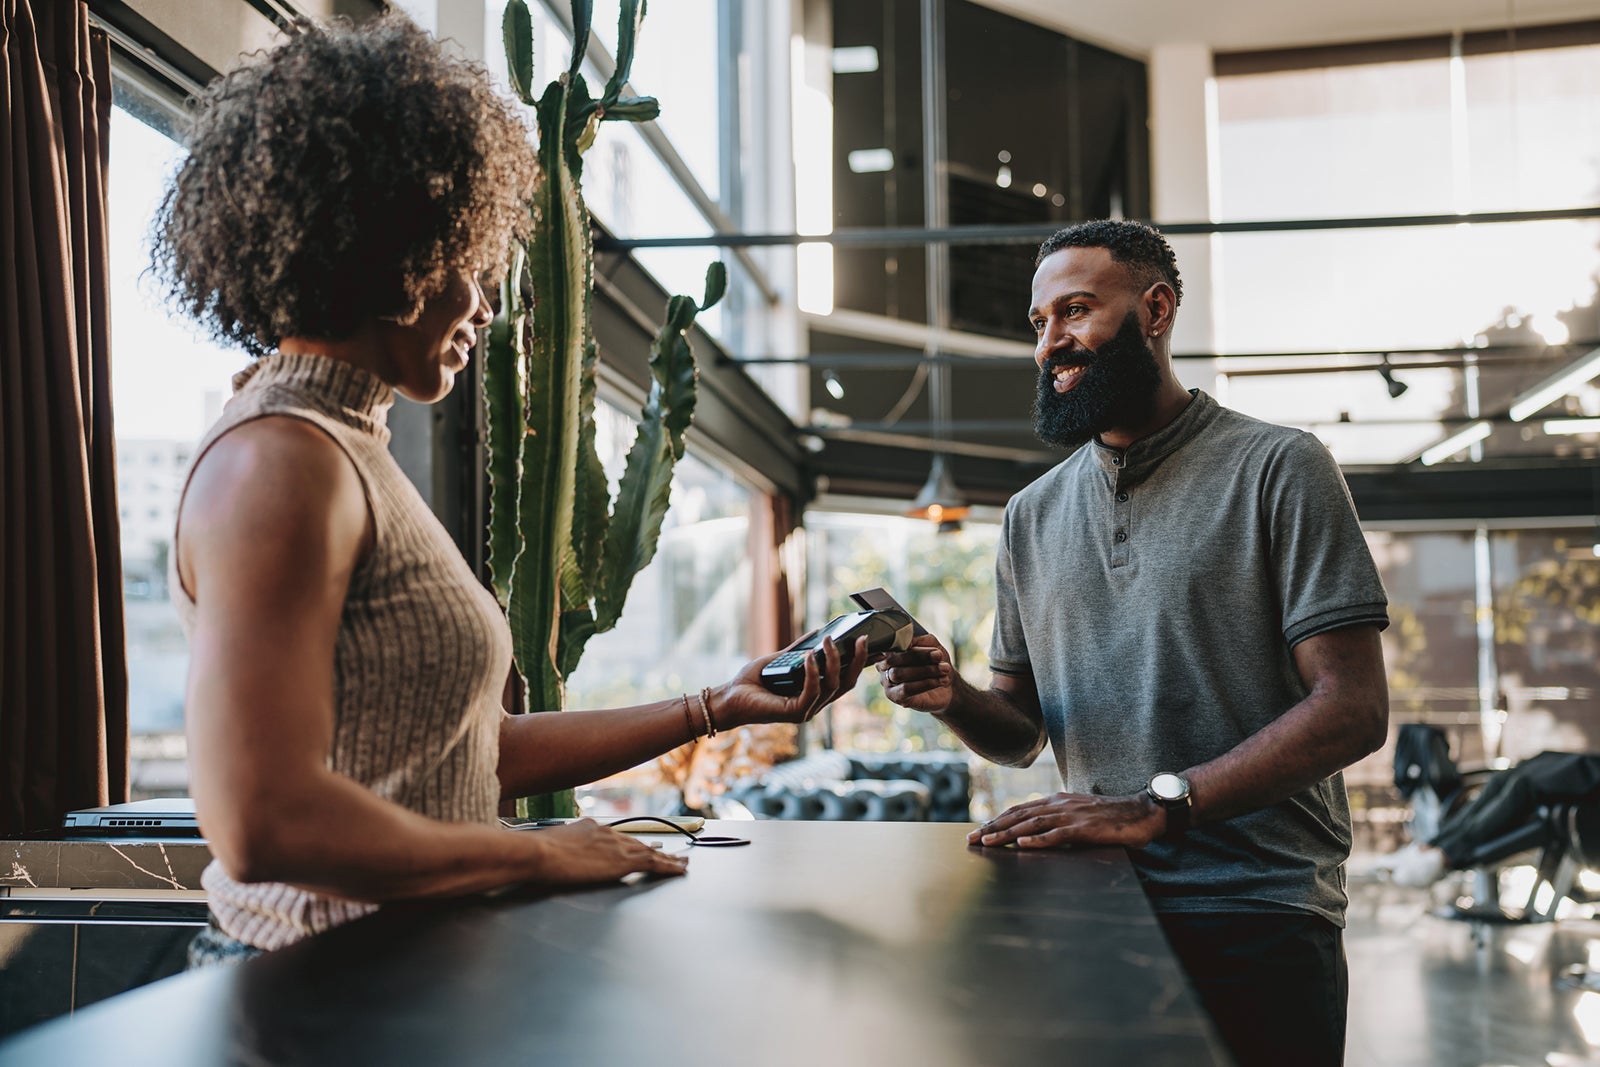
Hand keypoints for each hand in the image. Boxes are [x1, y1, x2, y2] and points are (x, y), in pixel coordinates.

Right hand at [529, 819, 688, 882]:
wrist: (538, 852)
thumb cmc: (534, 852)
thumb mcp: (550, 845)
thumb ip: (560, 848)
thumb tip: (555, 854)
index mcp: (589, 827)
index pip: (617, 837)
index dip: (633, 843)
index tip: (642, 845)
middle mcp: (606, 833)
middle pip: (636, 842)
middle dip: (654, 849)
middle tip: (671, 854)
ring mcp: (616, 845)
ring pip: (650, 852)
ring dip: (668, 858)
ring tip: (682, 864)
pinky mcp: (622, 861)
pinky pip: (653, 863)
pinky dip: (668, 866)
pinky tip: (678, 870)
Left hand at [715, 635, 869, 726]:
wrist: (729, 697)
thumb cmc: (753, 681)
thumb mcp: (781, 659)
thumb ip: (799, 649)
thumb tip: (818, 631)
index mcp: (815, 693)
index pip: (844, 679)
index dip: (859, 664)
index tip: (871, 645)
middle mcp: (815, 704)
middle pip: (846, 684)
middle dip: (856, 661)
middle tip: (860, 638)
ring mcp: (807, 710)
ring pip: (832, 686)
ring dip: (833, 661)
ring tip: (828, 640)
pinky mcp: (795, 713)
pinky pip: (812, 691)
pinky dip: (813, 672)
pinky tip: (809, 656)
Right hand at [877, 633, 954, 713]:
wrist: (948, 685)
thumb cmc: (936, 663)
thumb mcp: (933, 646)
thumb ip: (921, 641)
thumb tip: (908, 643)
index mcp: (890, 650)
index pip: (892, 645)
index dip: (909, 645)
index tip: (929, 647)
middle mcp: (884, 666)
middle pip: (894, 659)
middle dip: (919, 657)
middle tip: (939, 656)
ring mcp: (888, 683)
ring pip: (899, 674)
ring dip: (925, 670)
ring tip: (944, 669)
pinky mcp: (896, 697)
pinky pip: (906, 689)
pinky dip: (925, 683)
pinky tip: (940, 681)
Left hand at [968, 792, 1166, 849]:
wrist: (1142, 812)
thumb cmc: (1111, 817)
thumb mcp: (1078, 814)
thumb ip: (1057, 820)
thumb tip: (1034, 833)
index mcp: (1057, 801)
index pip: (1019, 811)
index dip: (997, 821)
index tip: (978, 832)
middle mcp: (1059, 805)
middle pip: (1019, 816)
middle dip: (993, 828)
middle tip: (972, 840)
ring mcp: (1071, 816)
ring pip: (1032, 825)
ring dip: (1007, 834)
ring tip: (988, 843)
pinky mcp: (1085, 828)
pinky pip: (1057, 834)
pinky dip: (1038, 840)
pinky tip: (1023, 845)